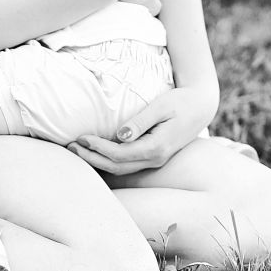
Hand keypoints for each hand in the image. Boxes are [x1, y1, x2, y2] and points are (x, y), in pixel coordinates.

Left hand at [66, 88, 209, 176]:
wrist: (201, 107)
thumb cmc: (180, 102)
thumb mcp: (161, 106)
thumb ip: (140, 122)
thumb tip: (120, 135)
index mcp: (157, 148)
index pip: (119, 154)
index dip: (98, 147)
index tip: (81, 137)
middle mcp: (155, 159)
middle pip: (116, 166)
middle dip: (92, 158)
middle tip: (70, 147)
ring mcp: (154, 161)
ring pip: (121, 169)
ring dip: (98, 161)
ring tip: (77, 150)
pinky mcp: (152, 157)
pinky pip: (126, 165)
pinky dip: (108, 161)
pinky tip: (95, 153)